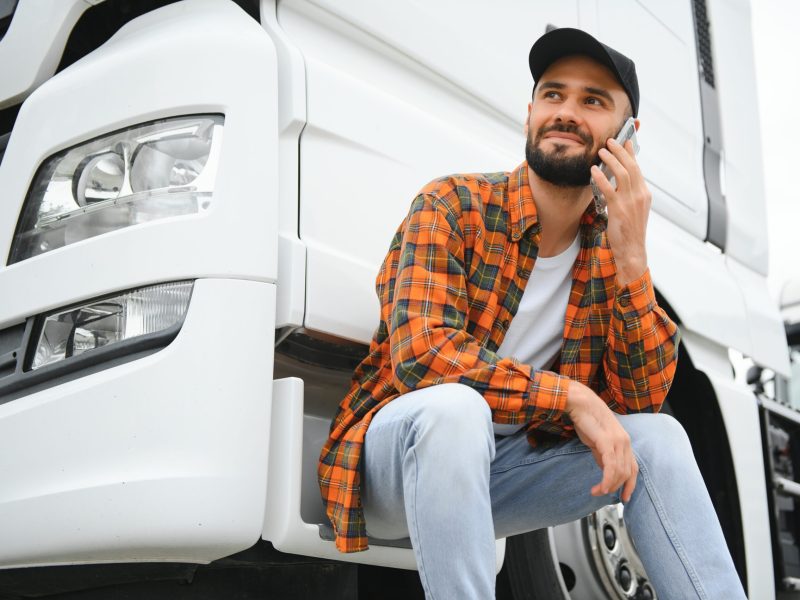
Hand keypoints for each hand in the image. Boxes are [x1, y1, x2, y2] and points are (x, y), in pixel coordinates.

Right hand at [566, 380, 637, 501]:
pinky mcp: (607, 441)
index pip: (633, 469)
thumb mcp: (597, 441)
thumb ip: (604, 456)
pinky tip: (600, 486)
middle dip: (615, 488)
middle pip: (627, 473)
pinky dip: (607, 480)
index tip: (624, 498)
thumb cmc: (587, 419)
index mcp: (624, 442)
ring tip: (596, 491)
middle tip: (600, 493)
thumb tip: (606, 471)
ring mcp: (618, 441)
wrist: (580, 403)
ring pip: (620, 472)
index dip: (630, 485)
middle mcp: (625, 442)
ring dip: (608, 486)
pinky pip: (611, 467)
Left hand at [590, 138, 650, 285]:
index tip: (626, 141)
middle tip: (610, 141)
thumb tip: (618, 182)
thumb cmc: (630, 232)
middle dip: (620, 151)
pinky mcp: (619, 209)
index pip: (638, 168)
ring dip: (611, 160)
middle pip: (631, 167)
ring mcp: (631, 202)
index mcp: (644, 194)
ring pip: (622, 174)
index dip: (631, 154)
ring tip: (601, 152)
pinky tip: (593, 170)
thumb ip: (628, 195)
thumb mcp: (633, 210)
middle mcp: (640, 195)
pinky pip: (609, 189)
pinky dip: (601, 177)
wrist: (632, 250)